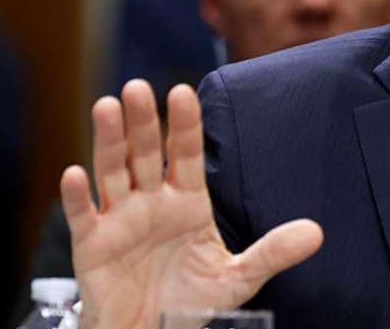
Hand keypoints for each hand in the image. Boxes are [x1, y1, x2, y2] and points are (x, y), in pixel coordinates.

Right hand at [59, 80, 323, 328]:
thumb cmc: (191, 302)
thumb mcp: (237, 278)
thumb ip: (272, 253)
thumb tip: (316, 233)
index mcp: (187, 201)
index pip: (185, 155)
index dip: (184, 125)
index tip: (183, 92)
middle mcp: (151, 202)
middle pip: (145, 154)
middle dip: (142, 122)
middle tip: (139, 88)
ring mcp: (119, 220)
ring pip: (111, 173)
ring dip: (108, 142)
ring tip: (107, 107)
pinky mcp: (92, 246)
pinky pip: (82, 217)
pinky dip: (75, 198)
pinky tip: (74, 175)